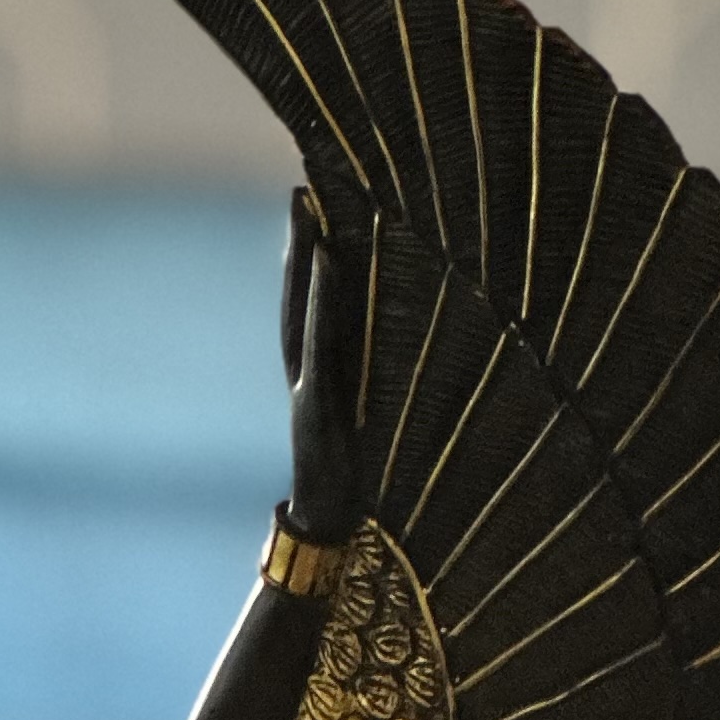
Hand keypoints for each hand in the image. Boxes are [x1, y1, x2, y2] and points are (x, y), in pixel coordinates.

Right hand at [282, 186, 364, 542]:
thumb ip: (380, 391)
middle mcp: (309, 370)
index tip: (313, 209)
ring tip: (308, 213)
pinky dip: (320, 298)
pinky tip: (328, 261)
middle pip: (298, 297)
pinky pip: (319, 339)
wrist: (333, 528)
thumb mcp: (377, 426)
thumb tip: (421, 358)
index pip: (311, 306)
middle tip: (301, 192)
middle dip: (299, 244)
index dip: (308, 260)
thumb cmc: (362, 481)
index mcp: (323, 374)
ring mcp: (308, 383)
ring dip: (304, 259)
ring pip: (302, 310)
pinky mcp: (315, 401)